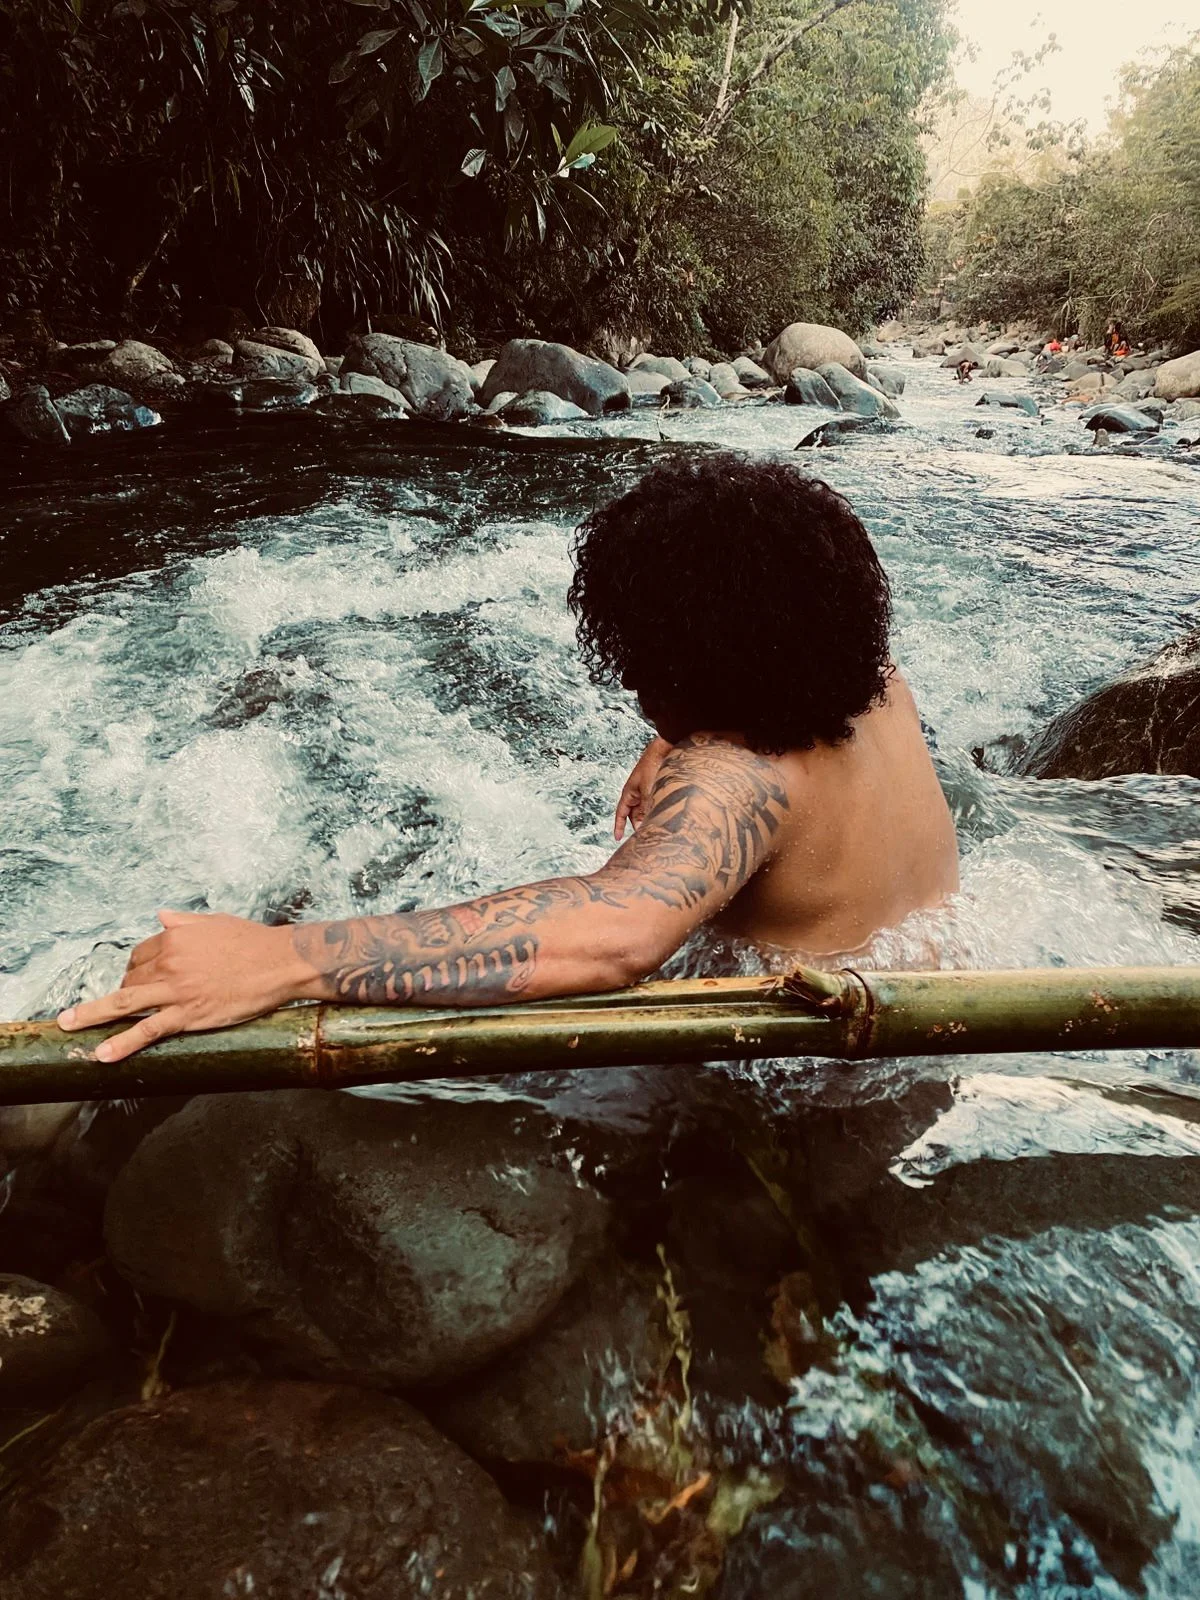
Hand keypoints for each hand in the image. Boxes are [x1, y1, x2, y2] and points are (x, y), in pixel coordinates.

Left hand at [57, 909, 303, 1062]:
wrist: (279, 963)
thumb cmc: (251, 941)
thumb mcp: (214, 922)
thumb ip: (183, 922)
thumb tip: (161, 916)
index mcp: (173, 937)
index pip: (140, 954)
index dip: (137, 967)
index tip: (140, 977)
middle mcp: (169, 962)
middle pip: (131, 978)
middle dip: (124, 991)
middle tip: (123, 1003)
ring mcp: (176, 990)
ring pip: (125, 1003)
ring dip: (92, 1015)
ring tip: (69, 1025)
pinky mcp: (187, 1015)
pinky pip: (147, 1030)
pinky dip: (123, 1043)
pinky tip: (104, 1054)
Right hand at [614, 736, 672, 839]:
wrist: (666, 749)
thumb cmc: (653, 765)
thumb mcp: (648, 790)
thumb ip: (647, 808)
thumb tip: (647, 824)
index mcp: (629, 793)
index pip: (620, 813)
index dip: (618, 826)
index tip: (618, 838)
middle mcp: (637, 793)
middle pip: (635, 815)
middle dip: (639, 826)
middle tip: (645, 839)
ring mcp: (648, 791)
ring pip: (647, 810)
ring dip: (651, 819)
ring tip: (658, 830)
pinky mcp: (658, 789)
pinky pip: (656, 805)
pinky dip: (659, 811)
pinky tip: (666, 817)